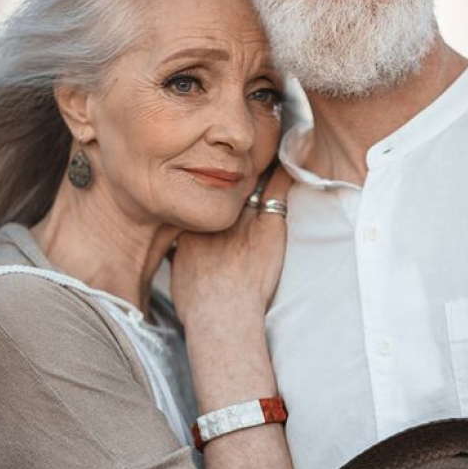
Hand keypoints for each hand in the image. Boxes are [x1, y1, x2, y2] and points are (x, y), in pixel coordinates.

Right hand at [171, 166, 291, 327]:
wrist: (221, 313)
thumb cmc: (198, 304)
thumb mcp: (177, 274)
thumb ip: (180, 256)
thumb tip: (178, 254)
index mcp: (194, 226)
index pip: (203, 198)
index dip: (211, 190)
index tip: (215, 185)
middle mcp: (219, 217)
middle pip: (227, 187)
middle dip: (231, 175)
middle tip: (237, 164)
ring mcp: (244, 218)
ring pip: (252, 182)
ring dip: (256, 170)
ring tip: (261, 155)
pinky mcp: (268, 225)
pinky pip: (278, 190)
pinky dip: (283, 173)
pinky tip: (289, 159)